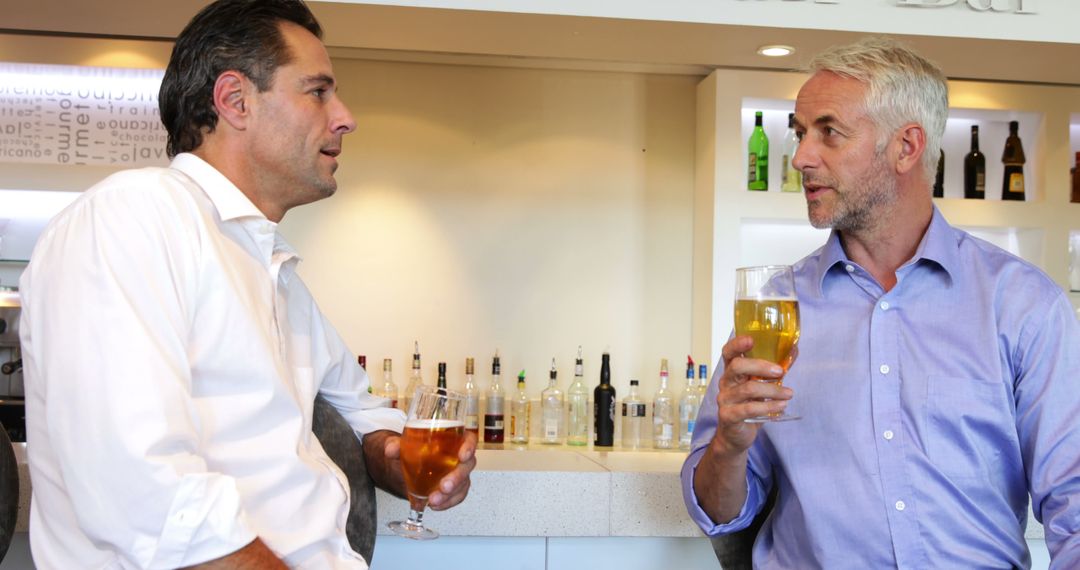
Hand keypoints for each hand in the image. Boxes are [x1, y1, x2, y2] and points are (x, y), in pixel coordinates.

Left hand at [380, 429, 476, 510]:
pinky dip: (447, 503)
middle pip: (467, 465)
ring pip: (463, 484)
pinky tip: (435, 505)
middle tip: (444, 486)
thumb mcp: (401, 446)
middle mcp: (458, 457)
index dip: (469, 447)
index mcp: (452, 440)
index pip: (468, 439)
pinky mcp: (454, 489)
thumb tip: (390, 449)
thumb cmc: (411, 452)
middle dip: (457, 478)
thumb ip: (395, 444)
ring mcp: (458, 474)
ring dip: (450, 495)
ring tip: (433, 500)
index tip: (463, 455)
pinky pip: (456, 497)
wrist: (406, 469)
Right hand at [712, 335, 792, 453]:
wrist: (736, 435)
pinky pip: (749, 409)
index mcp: (732, 372)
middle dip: (760, 366)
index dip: (737, 344)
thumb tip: (794, 350)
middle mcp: (725, 383)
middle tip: (780, 372)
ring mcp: (725, 399)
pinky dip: (768, 406)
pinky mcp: (728, 416)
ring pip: (748, 389)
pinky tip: (781, 406)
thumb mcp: (761, 385)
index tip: (751, 339)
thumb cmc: (750, 405)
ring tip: (789, 394)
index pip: (728, 352)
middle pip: (737, 366)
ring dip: (772, 390)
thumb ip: (775, 369)